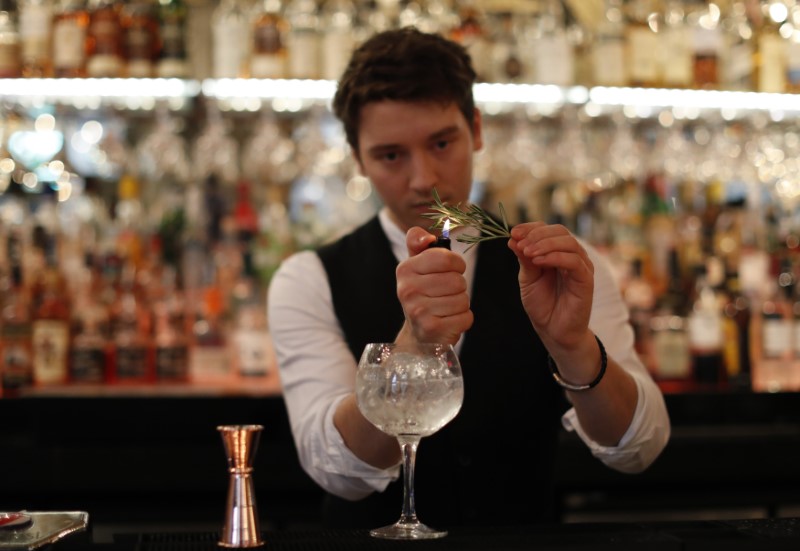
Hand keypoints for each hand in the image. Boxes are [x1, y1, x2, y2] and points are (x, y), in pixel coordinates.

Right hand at [395, 227, 472, 345]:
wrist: (418, 333)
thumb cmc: (423, 294)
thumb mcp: (417, 265)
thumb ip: (418, 242)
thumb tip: (427, 237)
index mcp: (405, 269)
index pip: (446, 258)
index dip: (456, 264)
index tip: (450, 271)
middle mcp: (408, 290)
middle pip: (457, 280)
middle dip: (458, 287)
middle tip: (445, 294)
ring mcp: (419, 311)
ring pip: (463, 298)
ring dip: (460, 304)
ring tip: (445, 308)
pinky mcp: (432, 329)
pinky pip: (466, 316)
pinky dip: (463, 319)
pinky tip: (448, 321)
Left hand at [508, 222, 593, 350]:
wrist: (553, 330)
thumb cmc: (542, 304)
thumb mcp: (528, 278)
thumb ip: (524, 259)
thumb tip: (513, 238)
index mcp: (557, 252)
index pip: (547, 229)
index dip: (530, 228)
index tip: (513, 233)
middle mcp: (572, 255)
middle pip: (560, 231)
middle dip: (537, 235)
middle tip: (520, 244)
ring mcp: (581, 266)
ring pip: (568, 242)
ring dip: (544, 244)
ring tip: (527, 253)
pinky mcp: (586, 279)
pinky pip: (574, 260)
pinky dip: (555, 257)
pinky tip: (539, 261)